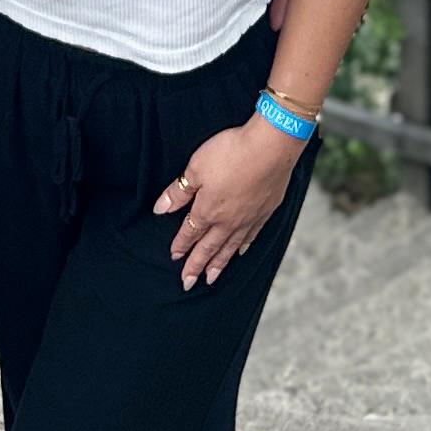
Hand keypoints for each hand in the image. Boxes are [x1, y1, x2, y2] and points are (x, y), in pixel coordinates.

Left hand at [156, 118, 301, 289]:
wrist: (270, 148)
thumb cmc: (231, 153)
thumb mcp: (195, 167)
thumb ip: (178, 191)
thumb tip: (160, 209)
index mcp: (208, 210)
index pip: (190, 232)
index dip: (180, 245)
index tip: (174, 257)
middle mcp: (227, 221)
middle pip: (209, 248)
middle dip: (196, 266)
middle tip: (188, 283)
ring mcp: (248, 218)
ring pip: (230, 248)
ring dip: (219, 264)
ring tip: (211, 278)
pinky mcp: (265, 212)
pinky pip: (251, 237)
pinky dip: (243, 247)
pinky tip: (240, 252)